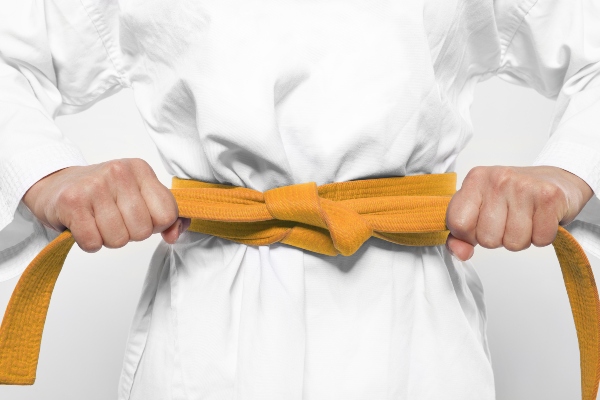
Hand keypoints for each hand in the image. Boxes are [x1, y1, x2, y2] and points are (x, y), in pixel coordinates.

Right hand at [22, 158, 190, 251]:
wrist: (55, 185)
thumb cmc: (102, 194)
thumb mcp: (139, 196)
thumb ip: (166, 216)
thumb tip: (174, 235)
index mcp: (141, 169)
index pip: (167, 214)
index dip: (155, 226)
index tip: (140, 217)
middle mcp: (119, 172)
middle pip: (143, 231)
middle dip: (130, 234)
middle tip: (114, 219)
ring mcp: (95, 185)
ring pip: (119, 239)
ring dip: (108, 239)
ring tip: (98, 222)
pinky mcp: (72, 202)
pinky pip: (93, 243)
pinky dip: (89, 243)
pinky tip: (84, 226)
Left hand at [445, 165, 593, 260]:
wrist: (556, 180)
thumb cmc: (513, 196)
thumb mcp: (480, 208)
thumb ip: (461, 234)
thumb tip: (461, 253)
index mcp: (475, 179)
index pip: (458, 223)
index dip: (469, 235)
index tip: (480, 226)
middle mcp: (497, 179)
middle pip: (487, 239)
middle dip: (498, 239)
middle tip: (508, 221)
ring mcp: (523, 186)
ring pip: (513, 243)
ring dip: (520, 239)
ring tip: (524, 220)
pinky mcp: (549, 196)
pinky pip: (540, 239)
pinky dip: (541, 236)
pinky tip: (540, 219)